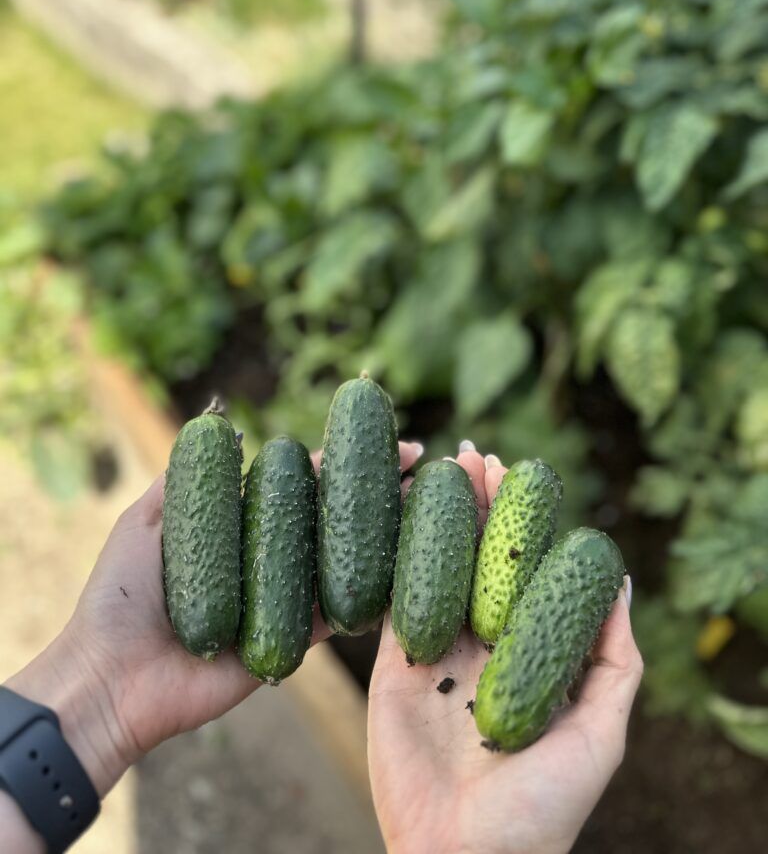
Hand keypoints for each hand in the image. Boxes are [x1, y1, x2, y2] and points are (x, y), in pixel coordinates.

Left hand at [5, 440, 423, 798]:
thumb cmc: (119, 597)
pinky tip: (403, 566)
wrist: (111, 680)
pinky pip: (333, 615)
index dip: (342, 462)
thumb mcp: (143, 522)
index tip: (384, 440)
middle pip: (330, 516)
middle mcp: (266, 559)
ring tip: (424, 506)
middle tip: (423, 466)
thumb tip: (221, 421)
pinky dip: (367, 594)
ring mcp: (280, 600)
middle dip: (377, 491)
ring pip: (340, 560)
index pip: (298, 484)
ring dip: (384, 534)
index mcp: (238, 526)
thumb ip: (184, 478)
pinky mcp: (288, 643)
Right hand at [368, 447, 642, 853]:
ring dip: (436, 518)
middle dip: (478, 507)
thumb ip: (612, 658)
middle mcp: (481, 646)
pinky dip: (396, 556)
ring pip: (435, 569)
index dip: (522, 524)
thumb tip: (620, 580)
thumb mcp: (600, 731)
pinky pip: (394, 601)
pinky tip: (399, 515)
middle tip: (473, 454)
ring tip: (440, 469)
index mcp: (528, 655)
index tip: (520, 476)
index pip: (525, 573)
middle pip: (478, 559)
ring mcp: (435, 652)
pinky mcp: (391, 665)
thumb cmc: (543, 805)